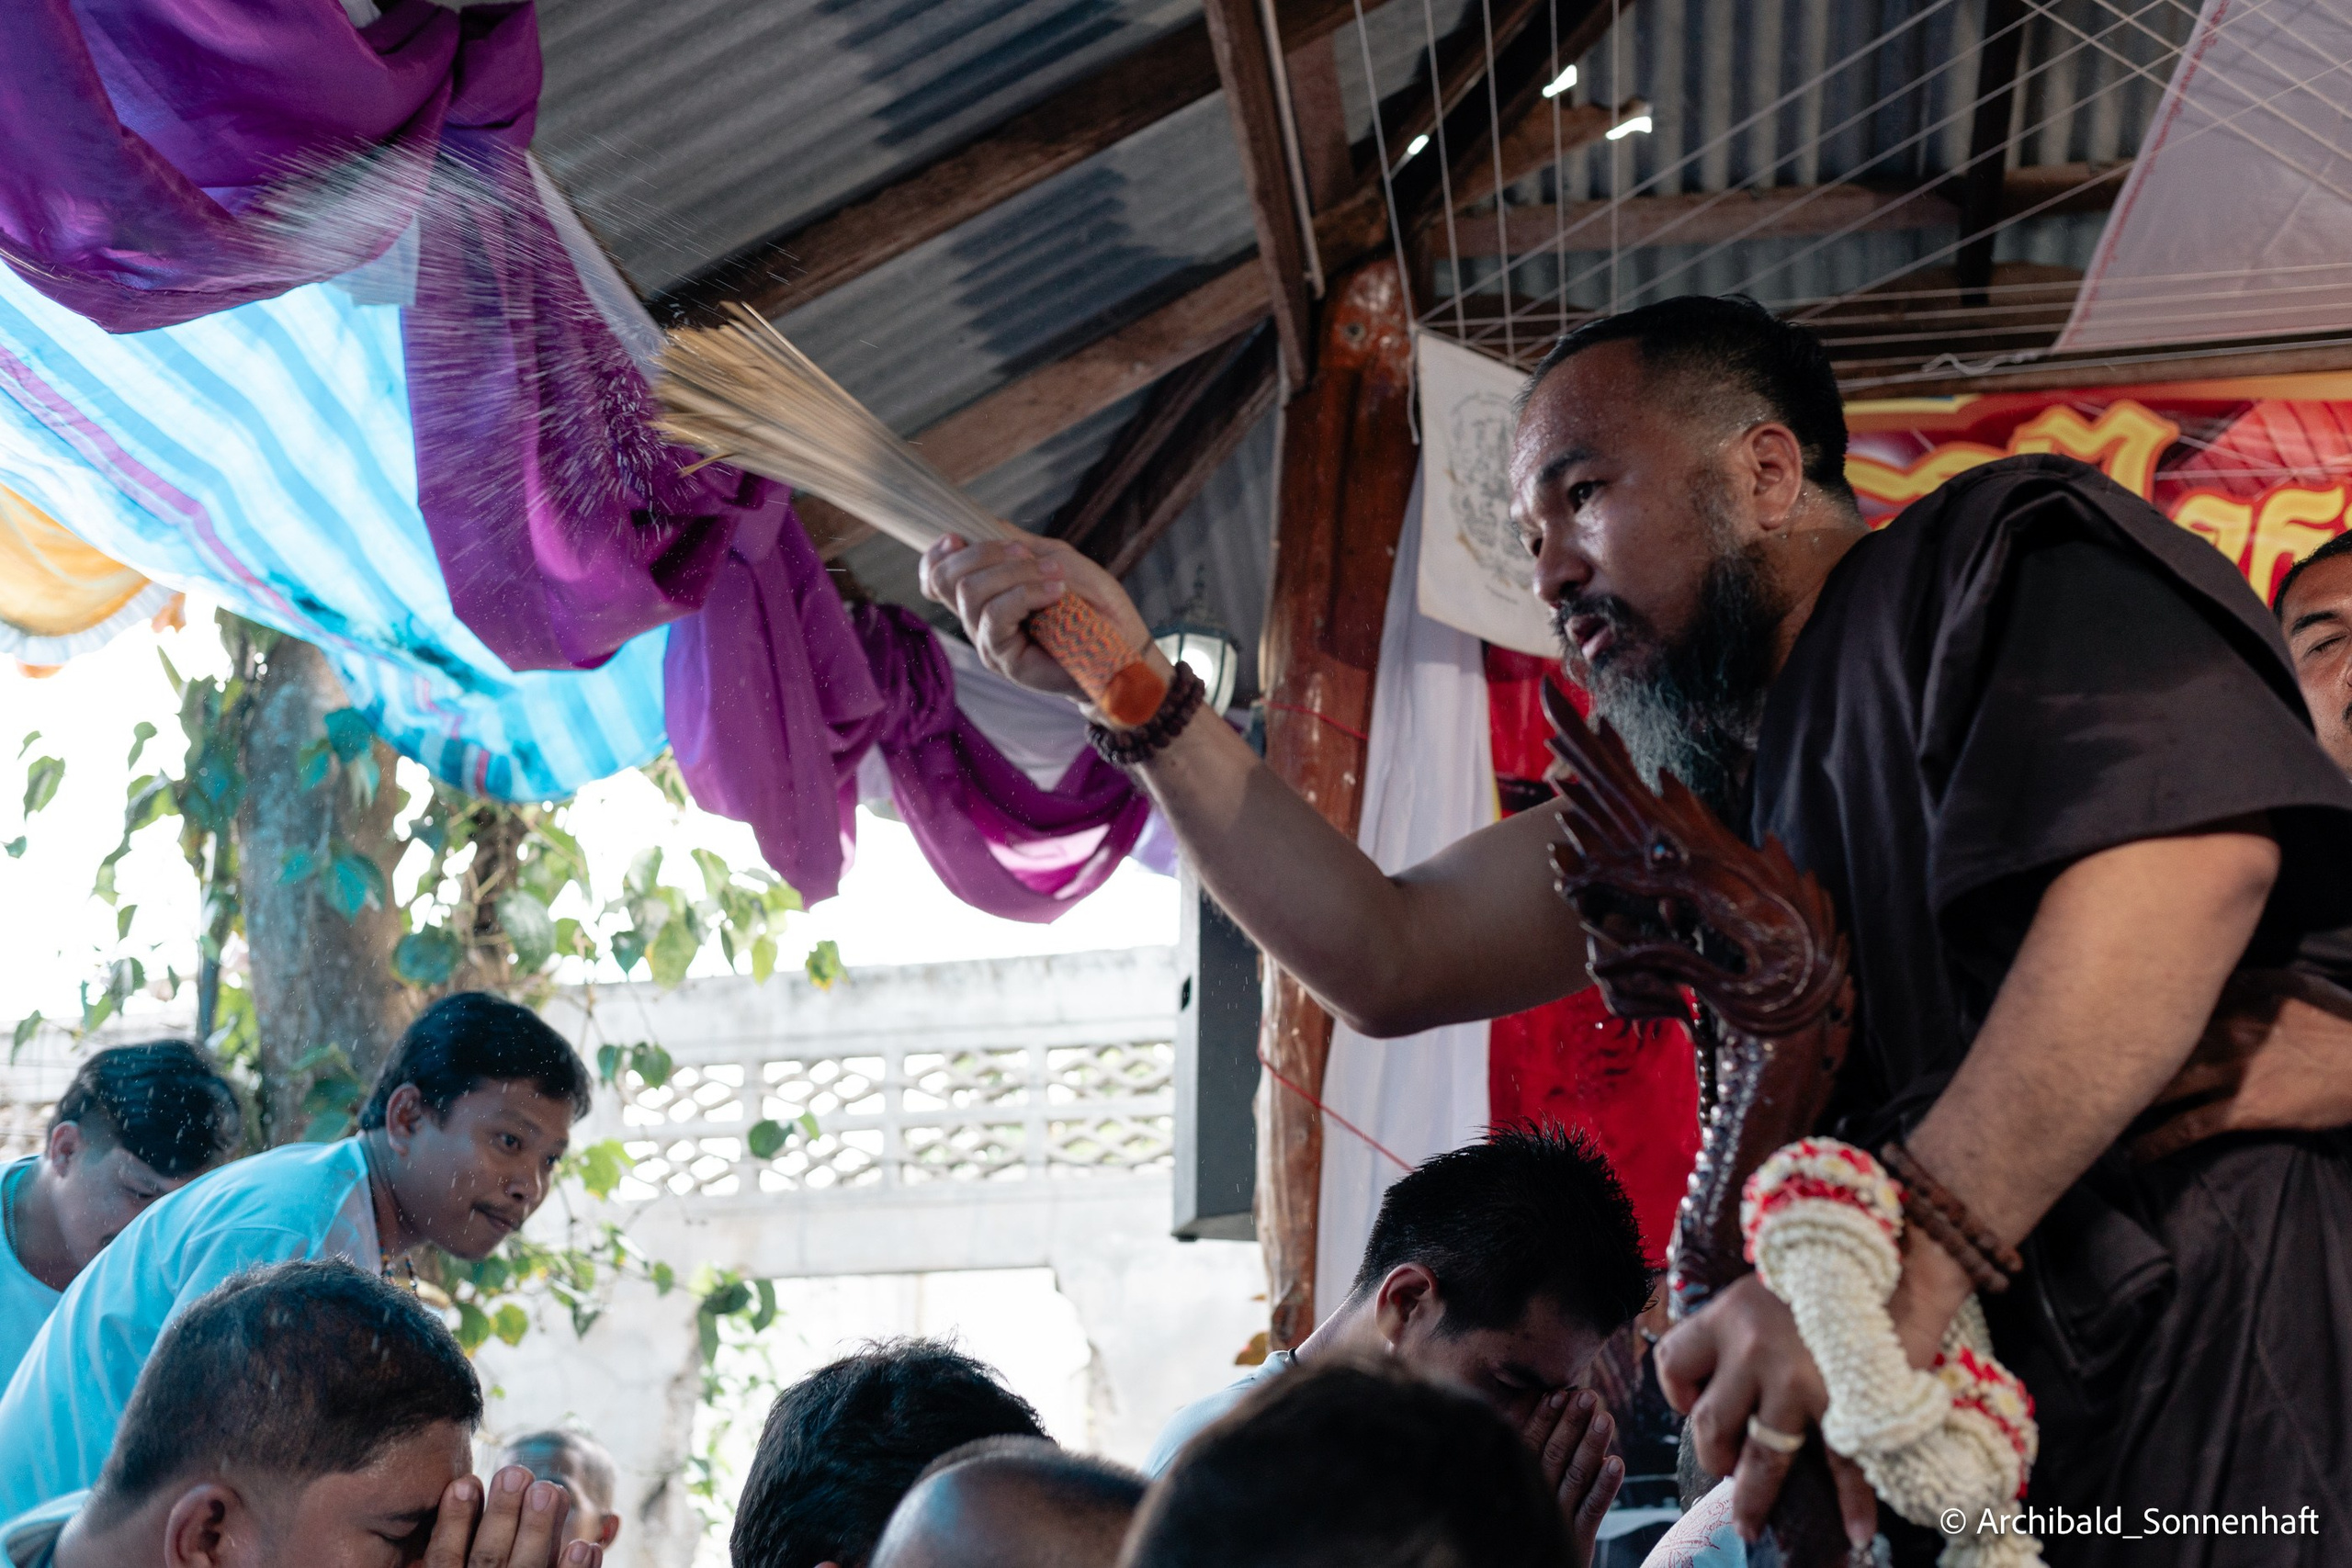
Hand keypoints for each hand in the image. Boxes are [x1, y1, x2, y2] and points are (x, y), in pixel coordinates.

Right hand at [425, 1467, 602, 1567]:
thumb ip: (443, 1560)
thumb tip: (452, 1499)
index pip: (444, 1559)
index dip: (453, 1523)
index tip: (466, 1482)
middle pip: (488, 1560)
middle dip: (502, 1515)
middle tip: (516, 1473)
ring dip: (539, 1531)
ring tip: (550, 1489)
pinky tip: (586, 1546)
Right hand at [918, 534, 1152, 705]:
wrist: (1122, 643)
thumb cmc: (1092, 603)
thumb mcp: (1054, 559)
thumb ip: (1016, 546)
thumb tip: (977, 526)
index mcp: (985, 593)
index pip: (934, 575)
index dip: (936, 554)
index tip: (958, 537)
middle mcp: (978, 618)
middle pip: (946, 577)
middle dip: (986, 552)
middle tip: (1030, 555)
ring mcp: (987, 640)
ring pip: (969, 592)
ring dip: (1014, 572)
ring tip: (1055, 576)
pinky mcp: (1003, 659)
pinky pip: (994, 615)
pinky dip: (1025, 593)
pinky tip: (1056, 593)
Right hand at [1520, 1388, 1622, 1567]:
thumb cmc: (1527, 1523)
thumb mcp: (1521, 1487)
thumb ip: (1526, 1455)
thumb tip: (1529, 1406)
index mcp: (1516, 1482)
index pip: (1528, 1443)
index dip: (1544, 1417)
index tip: (1559, 1392)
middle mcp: (1534, 1499)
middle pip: (1554, 1455)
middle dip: (1571, 1423)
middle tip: (1588, 1395)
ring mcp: (1556, 1520)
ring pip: (1575, 1477)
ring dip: (1591, 1446)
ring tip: (1605, 1418)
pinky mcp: (1577, 1542)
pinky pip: (1592, 1509)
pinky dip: (1605, 1485)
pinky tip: (1617, 1463)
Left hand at [1653, 1275, 1875, 1549]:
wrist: (1894, 1263)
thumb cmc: (1820, 1283)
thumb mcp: (1759, 1293)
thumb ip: (1734, 1334)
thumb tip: (1715, 1389)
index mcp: (1726, 1316)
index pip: (1673, 1362)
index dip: (1677, 1392)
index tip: (1694, 1404)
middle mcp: (1752, 1349)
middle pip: (1709, 1422)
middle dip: (1714, 1456)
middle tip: (1725, 1470)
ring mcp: (1796, 1379)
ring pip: (1759, 1455)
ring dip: (1753, 1496)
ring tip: (1749, 1524)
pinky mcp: (1843, 1400)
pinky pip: (1841, 1463)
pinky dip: (1851, 1501)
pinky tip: (1855, 1530)